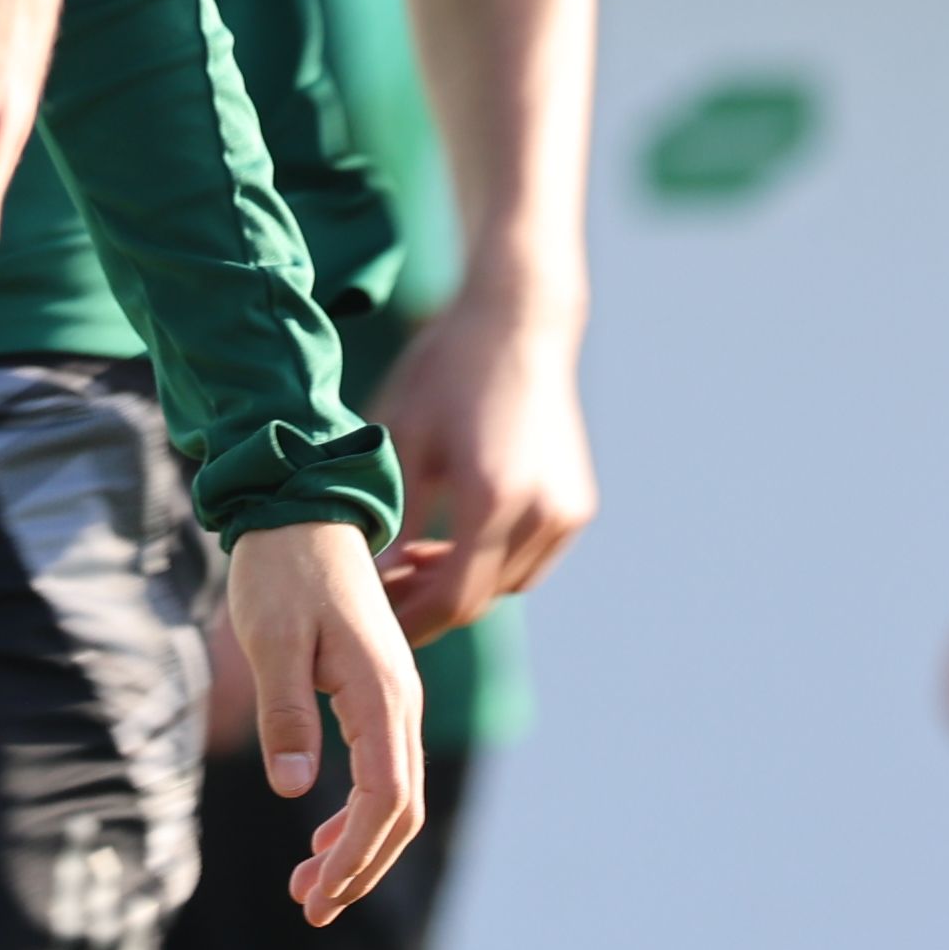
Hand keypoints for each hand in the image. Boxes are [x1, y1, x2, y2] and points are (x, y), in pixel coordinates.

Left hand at [228, 518, 430, 923]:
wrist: (301, 508)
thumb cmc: (281, 570)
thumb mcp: (271, 640)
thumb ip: (286, 714)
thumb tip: (294, 790)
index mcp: (382, 693)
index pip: (385, 799)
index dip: (355, 856)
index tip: (316, 896)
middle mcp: (402, 701)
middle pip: (400, 810)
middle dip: (359, 867)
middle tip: (310, 908)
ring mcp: (395, 696)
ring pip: (394, 795)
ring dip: (358, 847)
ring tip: (310, 888)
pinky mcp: (378, 691)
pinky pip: (382, 768)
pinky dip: (357, 813)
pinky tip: (322, 836)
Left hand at [372, 282, 597, 641]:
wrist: (517, 323)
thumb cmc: (447, 371)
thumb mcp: (403, 439)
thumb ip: (391, 516)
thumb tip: (370, 578)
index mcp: (491, 498)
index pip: (452, 598)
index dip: (410, 622)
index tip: (372, 626)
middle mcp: (540, 513)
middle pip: (482, 597)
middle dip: (430, 606)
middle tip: (382, 600)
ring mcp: (566, 511)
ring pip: (509, 583)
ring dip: (463, 585)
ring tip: (413, 564)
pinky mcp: (578, 504)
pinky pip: (532, 559)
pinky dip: (494, 563)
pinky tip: (454, 541)